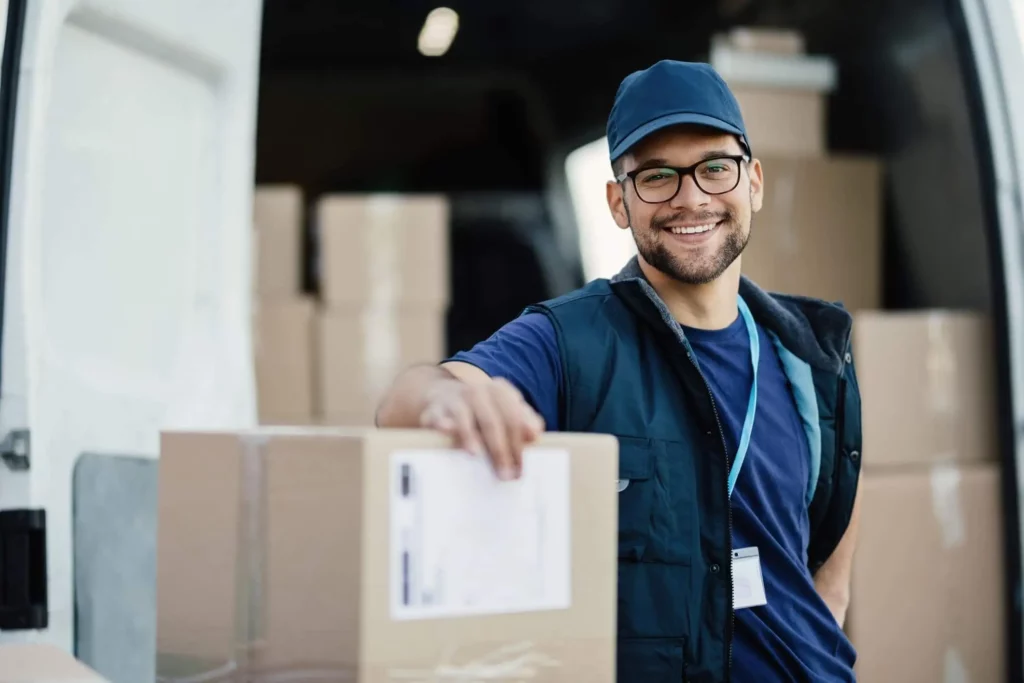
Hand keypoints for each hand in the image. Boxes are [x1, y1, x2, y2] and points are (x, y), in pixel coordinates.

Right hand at [418, 377, 544, 479]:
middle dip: (500, 449)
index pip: (513, 417)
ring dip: (471, 436)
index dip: (518, 443)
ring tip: (476, 455)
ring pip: (465, 417)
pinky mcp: (435, 409)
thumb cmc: (483, 411)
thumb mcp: (506, 411)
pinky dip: (442, 424)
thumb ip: (524, 421)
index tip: (521, 466)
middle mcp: (478, 391)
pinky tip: (446, 431)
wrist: (445, 396)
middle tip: (505, 475)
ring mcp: (455, 399)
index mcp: (500, 390)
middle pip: (492, 421)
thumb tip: (535, 434)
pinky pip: (438, 417)